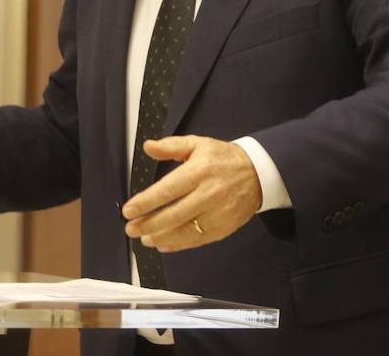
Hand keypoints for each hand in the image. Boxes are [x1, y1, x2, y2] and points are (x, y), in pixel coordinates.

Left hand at [122, 136, 261, 252]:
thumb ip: (171, 146)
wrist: (259, 173)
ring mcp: (218, 213)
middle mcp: (209, 193)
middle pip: (173, 215)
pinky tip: (163, 243)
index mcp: (201, 171)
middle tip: (131, 228)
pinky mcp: (224, 227)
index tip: (129, 210)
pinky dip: (178, 244)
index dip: (145, 202)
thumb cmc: (225, 159)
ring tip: (144, 238)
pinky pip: (197, 240)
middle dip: (148, 224)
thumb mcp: (199, 144)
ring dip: (160, 237)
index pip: (168, 190)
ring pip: (184, 231)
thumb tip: (149, 147)